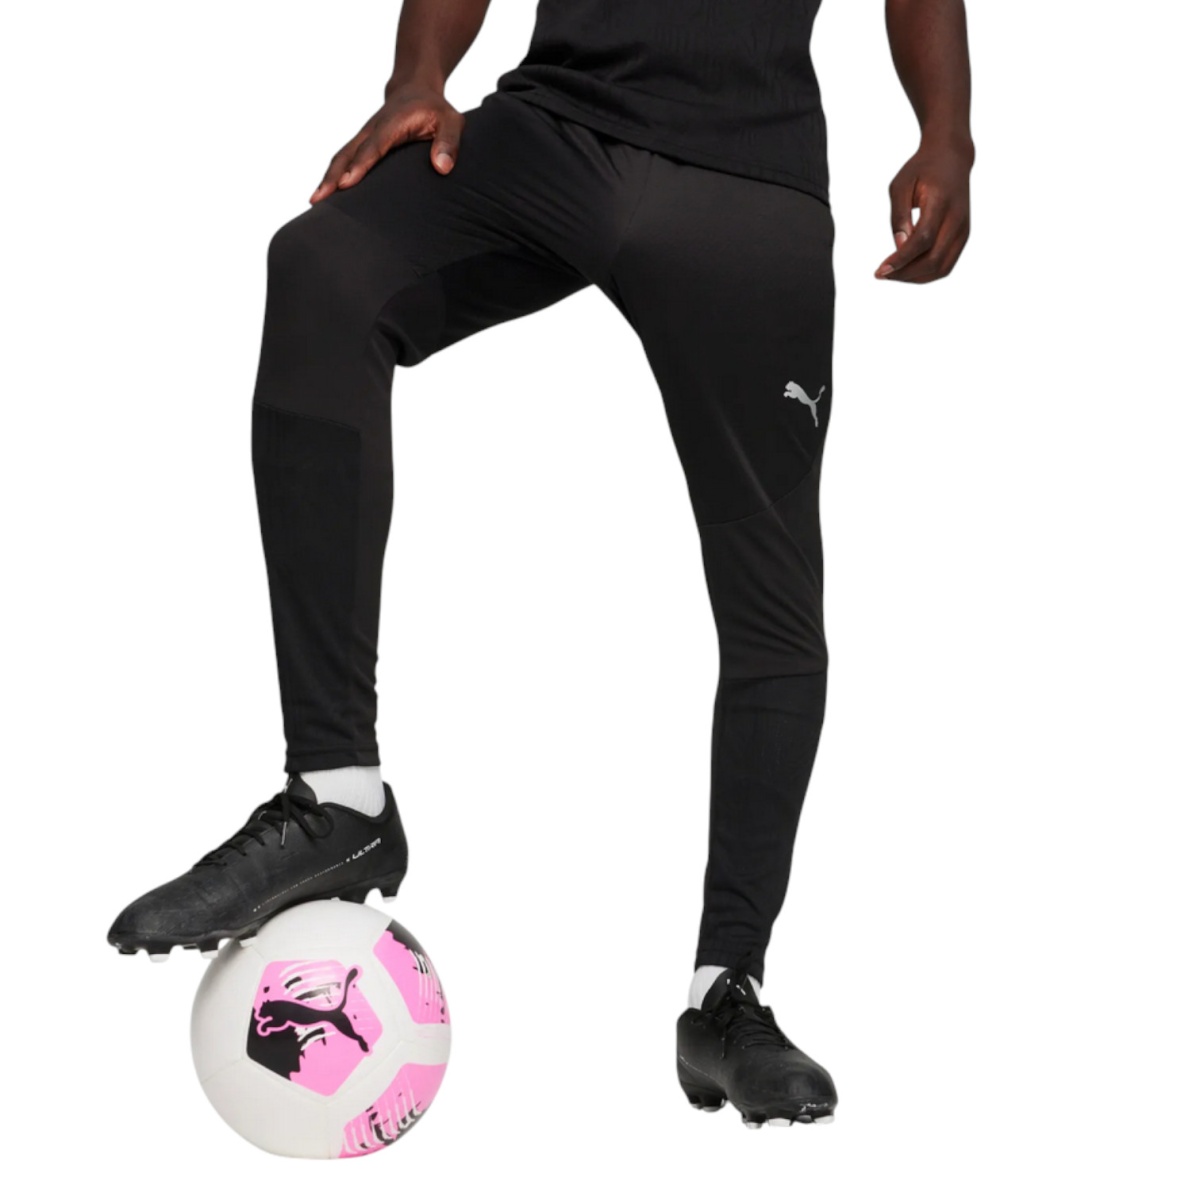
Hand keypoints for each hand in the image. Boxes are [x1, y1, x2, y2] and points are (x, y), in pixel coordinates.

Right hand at [311, 84, 465, 203]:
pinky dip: (333, 176)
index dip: (360, 164)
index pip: (375, 145)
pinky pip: (345, 159)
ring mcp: (364, 136)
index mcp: (393, 122)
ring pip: (342, 156)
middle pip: (348, 152)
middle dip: (333, 176)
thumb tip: (441, 167)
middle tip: (320, 199)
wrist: (416, 89)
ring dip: (327, 178)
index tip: (347, 183)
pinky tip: (325, 194)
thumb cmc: (436, 110)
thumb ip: (449, 142)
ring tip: (315, 201)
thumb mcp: (452, 121)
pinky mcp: (362, 143)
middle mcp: (373, 128)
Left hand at [875, 138, 972, 282]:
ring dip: (915, 278)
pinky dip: (926, 274)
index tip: (880, 271)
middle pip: (933, 260)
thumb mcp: (900, 185)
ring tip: (892, 274)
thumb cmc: (922, 169)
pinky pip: (945, 265)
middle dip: (905, 273)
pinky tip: (907, 270)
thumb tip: (899, 247)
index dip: (901, 260)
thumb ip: (899, 216)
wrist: (952, 158)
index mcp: (942, 202)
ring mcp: (963, 230)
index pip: (923, 240)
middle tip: (881, 274)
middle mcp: (957, 219)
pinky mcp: (962, 237)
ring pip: (941, 268)